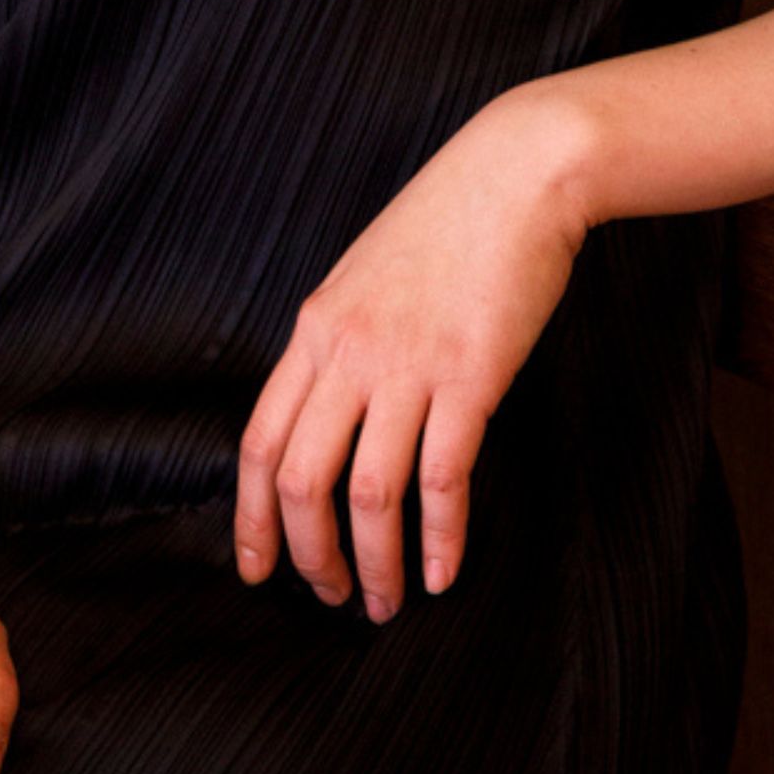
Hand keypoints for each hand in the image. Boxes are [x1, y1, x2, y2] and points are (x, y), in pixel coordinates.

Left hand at [235, 85, 596, 618]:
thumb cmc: (450, 221)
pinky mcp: (472, 375)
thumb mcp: (365, 276)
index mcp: (316, 330)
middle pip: (301, 480)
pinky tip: (447, 571)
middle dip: (311, 556)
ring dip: (375, 562)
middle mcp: (349, 353)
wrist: (519, 172)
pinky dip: (441, 536)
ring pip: (368, 492)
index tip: (260, 569)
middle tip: (331, 597)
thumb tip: (328, 415)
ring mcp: (409, 364)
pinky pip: (444, 477)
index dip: (253, 520)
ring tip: (388, 601)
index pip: (259, 444)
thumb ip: (339, 343)